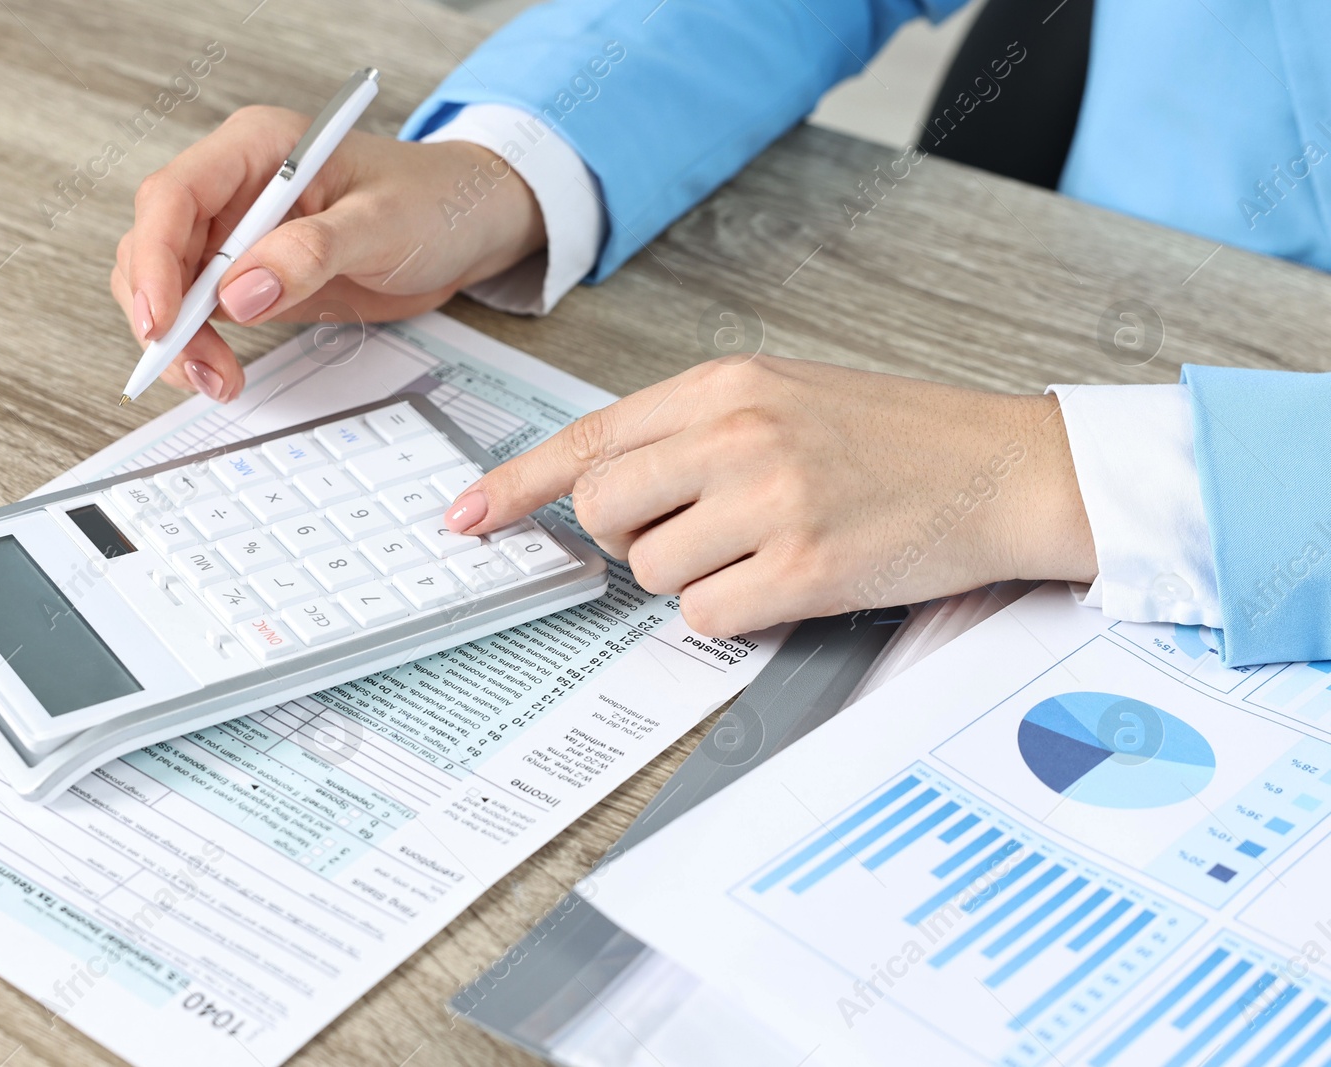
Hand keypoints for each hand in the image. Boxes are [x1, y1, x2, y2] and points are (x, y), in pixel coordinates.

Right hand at [111, 106, 545, 400]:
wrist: (469, 225)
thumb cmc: (435, 202)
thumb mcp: (383, 224)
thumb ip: (313, 252)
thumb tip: (242, 292)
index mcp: (259, 148)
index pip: (174, 196)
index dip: (154, 258)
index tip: (164, 320)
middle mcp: (236, 186)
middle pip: (156, 244)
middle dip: (164, 311)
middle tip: (199, 368)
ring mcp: (239, 232)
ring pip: (167, 282)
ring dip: (178, 336)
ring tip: (218, 380)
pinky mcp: (252, 275)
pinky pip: (201, 309)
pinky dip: (199, 344)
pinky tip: (220, 372)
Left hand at [444, 356, 1097, 634]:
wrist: (1006, 467)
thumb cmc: (897, 436)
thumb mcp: (784, 395)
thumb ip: (692, 428)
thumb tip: (604, 484)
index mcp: (725, 384)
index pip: (589, 437)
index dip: (516, 484)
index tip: (468, 517)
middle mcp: (739, 433)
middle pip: (604, 509)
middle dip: (625, 537)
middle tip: (684, 534)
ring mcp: (771, 501)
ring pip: (651, 571)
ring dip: (690, 578)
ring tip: (760, 549)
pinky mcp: (804, 569)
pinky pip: (708, 616)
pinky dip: (733, 612)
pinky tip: (785, 580)